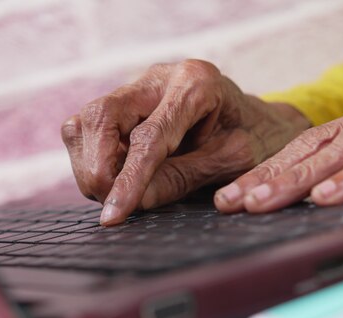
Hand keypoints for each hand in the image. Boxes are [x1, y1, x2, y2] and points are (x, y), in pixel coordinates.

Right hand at [61, 59, 309, 224]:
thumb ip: (182, 178)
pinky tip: (115, 179)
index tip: (114, 214)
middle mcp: (159, 77)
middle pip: (102, 115)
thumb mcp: (229, 163)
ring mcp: (136, 87)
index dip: (128, 179)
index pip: (149, 136)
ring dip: (91, 166)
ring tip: (117, 194)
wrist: (256, 121)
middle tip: (110, 205)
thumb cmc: (253, 140)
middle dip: (97, 167)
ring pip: (85, 122)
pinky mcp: (121, 104)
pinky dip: (92, 161)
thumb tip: (134, 202)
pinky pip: (85, 130)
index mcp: (196, 84)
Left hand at [215, 79, 342, 212]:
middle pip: (311, 147)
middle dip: (265, 177)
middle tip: (227, 201)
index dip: (268, 169)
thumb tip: (329, 195)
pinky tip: (325, 197)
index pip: (307, 145)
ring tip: (257, 203)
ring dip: (294, 179)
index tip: (236, 194)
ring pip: (340, 150)